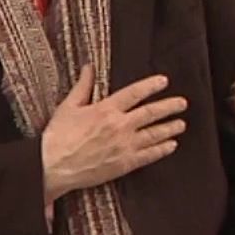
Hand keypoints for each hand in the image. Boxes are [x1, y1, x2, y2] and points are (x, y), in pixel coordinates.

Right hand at [40, 67, 186, 201]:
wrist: (53, 166)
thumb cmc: (58, 137)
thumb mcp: (68, 106)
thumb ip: (83, 86)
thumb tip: (89, 67)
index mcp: (105, 110)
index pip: (135, 93)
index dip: (151, 86)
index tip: (164, 81)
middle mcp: (119, 126)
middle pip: (151, 113)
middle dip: (169, 107)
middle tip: (182, 103)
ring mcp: (124, 146)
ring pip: (154, 134)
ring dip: (170, 128)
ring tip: (181, 124)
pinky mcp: (125, 164)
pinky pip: (149, 155)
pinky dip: (162, 149)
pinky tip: (172, 145)